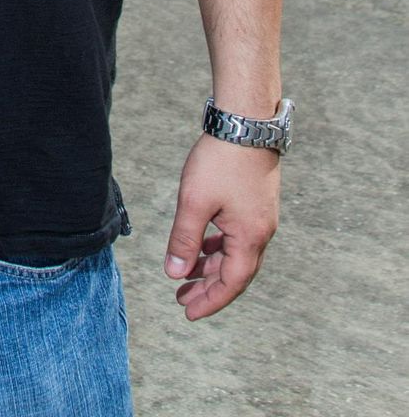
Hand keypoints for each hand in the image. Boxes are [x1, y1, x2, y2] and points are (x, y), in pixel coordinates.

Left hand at [164, 133, 280, 319]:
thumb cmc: (220, 161)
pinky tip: (202, 243)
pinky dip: (219, 245)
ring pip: (235, 253)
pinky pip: (237, 236)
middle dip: (208, 288)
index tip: (188, 313)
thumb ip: (184, 239)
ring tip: (186, 274)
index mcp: (249, 238)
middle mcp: (261, 232)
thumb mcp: (195, 202)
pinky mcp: (256, 203)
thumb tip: (174, 273)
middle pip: (235, 272)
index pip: (231, 283)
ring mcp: (261, 217)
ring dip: (212, 266)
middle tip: (182, 300)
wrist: (246, 122)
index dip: (210, 301)